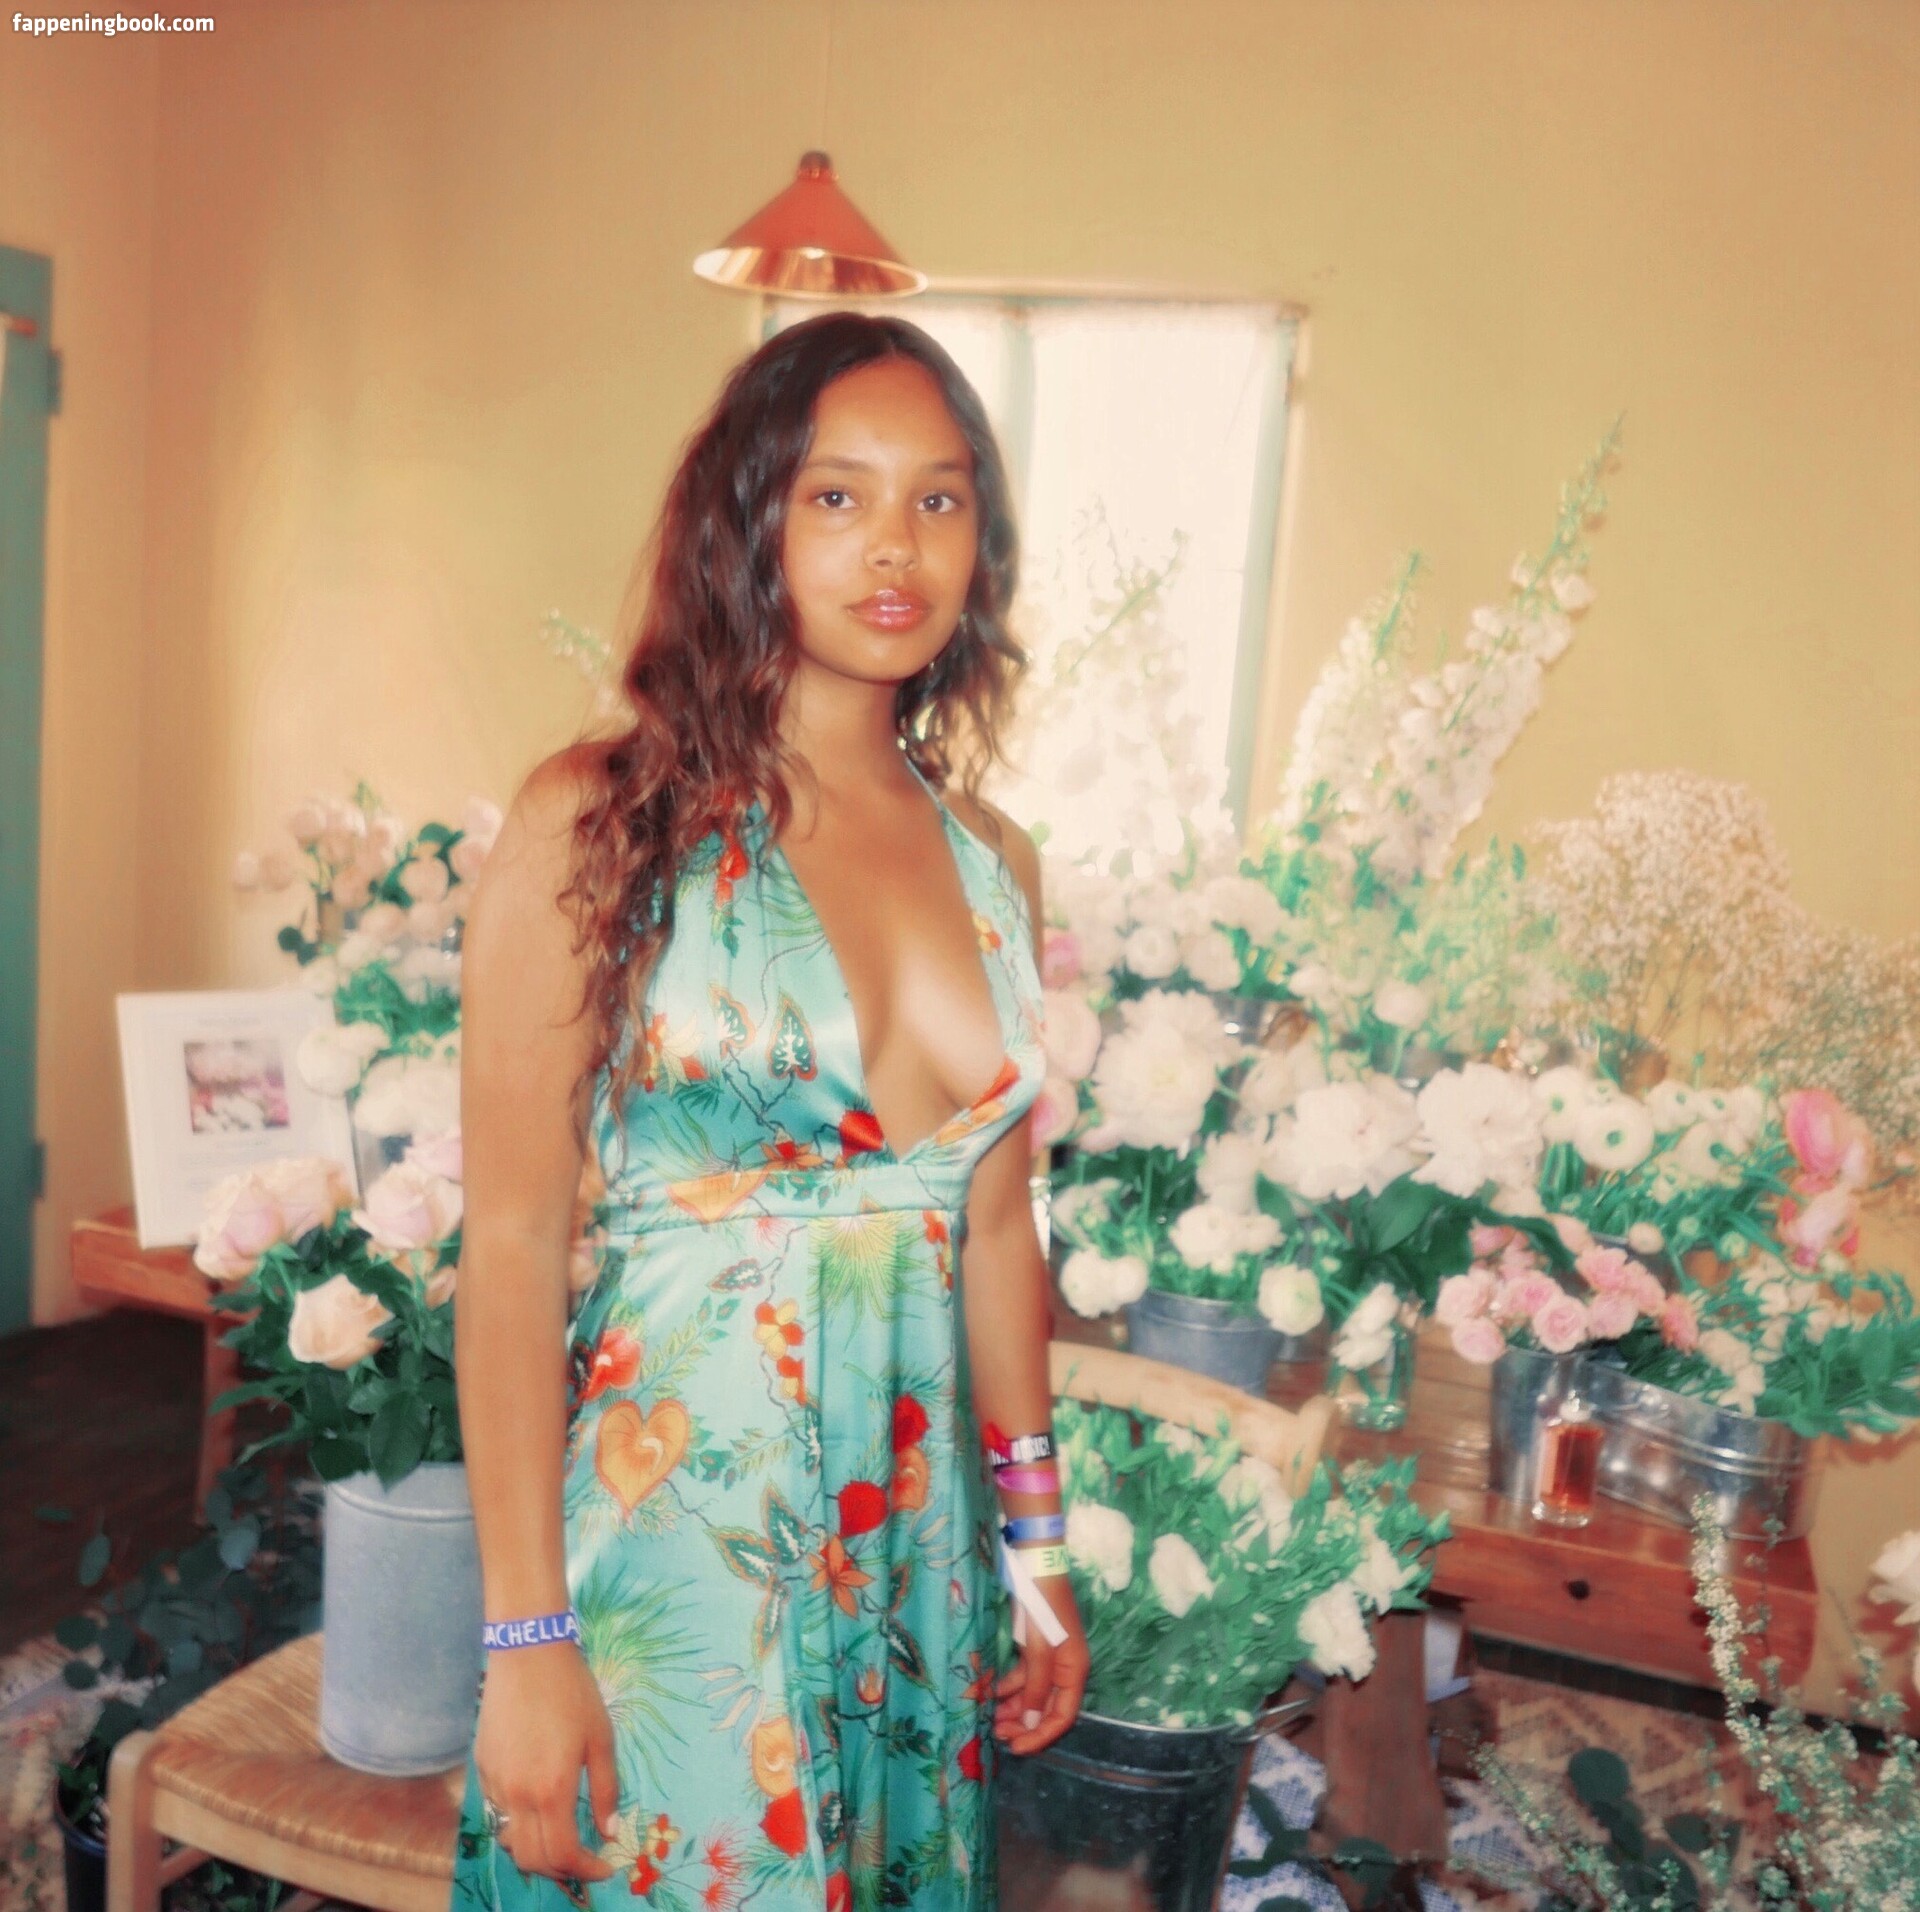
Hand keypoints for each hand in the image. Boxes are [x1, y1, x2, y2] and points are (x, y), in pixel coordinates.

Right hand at [474, 1642, 620, 1882]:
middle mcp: (517, 1795)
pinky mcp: (481, 1769)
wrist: (528, 1653)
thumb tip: (609, 1832)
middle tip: (583, 1859)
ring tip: (560, 1835)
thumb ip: (606, 1790)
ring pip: (510, 1839)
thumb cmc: (572, 1692)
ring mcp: (494, 1783)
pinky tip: (537, 1803)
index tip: (604, 1866)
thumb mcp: (601, 1738)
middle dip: (559, 1870)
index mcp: (551, 1790)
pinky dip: (518, 1822)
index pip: (562, 1855)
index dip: (585, 1870)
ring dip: (535, 1849)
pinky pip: (498, 1811)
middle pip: (531, 1859)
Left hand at [994, 1572, 1089, 1756]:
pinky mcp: (1033, 1645)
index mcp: (1074, 1670)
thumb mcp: (1040, 1649)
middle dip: (1023, 1724)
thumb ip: (1035, 1687)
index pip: (1062, 1716)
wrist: (1035, 1563)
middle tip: (997, 1735)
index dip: (1041, 1735)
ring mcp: (1049, 1656)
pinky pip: (1022, 1675)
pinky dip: (1008, 1687)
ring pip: (1031, 1693)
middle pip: (1046, 1708)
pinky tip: (989, 1693)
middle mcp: (1065, 1667)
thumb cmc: (1041, 1606)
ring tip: (989, 1718)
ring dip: (1013, 1708)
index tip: (1016, 1748)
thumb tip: (1030, 1723)